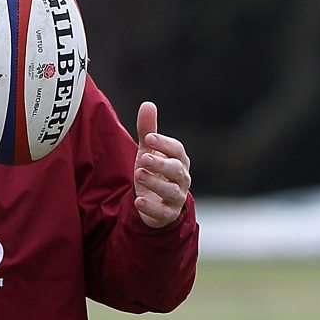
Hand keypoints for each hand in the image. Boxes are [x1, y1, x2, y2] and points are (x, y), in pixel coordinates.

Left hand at [133, 101, 191, 228]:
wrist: (155, 203)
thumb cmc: (155, 171)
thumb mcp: (148, 151)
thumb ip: (148, 130)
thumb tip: (147, 104)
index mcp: (179, 160)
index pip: (177, 150)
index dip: (164, 143)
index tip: (149, 138)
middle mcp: (181, 179)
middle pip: (176, 170)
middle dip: (161, 163)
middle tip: (143, 158)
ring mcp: (175, 198)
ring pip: (171, 191)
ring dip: (155, 182)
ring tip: (138, 173)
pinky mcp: (167, 214)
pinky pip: (163, 212)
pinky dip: (151, 208)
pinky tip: (138, 201)